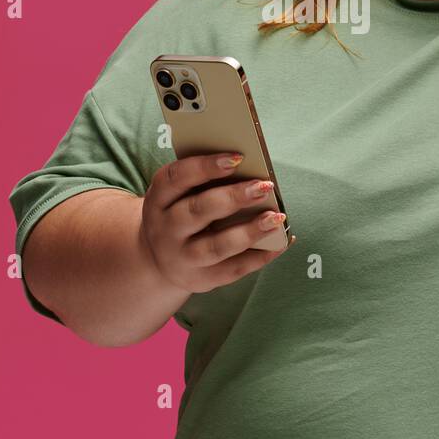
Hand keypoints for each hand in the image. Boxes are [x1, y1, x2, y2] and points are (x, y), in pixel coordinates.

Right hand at [138, 151, 293, 294]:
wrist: (158, 260)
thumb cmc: (179, 212)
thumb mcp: (178, 195)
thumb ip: (203, 180)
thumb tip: (248, 167)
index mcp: (158, 199)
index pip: (176, 178)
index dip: (205, 167)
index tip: (237, 158)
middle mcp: (165, 229)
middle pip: (199, 211)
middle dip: (234, 197)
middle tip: (264, 186)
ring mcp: (182, 258)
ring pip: (217, 246)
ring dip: (249, 231)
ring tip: (276, 217)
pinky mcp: (201, 280)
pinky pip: (233, 270)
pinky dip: (259, 257)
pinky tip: (280, 243)